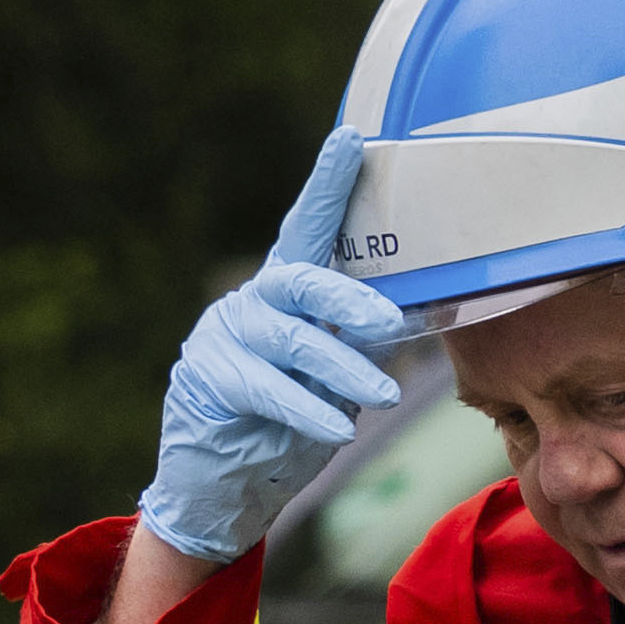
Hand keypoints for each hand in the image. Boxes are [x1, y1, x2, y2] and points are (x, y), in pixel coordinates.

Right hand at [140, 129, 409, 563]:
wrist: (224, 484)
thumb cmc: (291, 421)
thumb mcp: (335, 375)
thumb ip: (362, 340)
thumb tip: (416, 314)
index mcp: (287, 293)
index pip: (308, 230)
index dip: (327, 185)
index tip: (351, 139)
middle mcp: (252, 303)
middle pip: (299, 279)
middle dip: (349, 297)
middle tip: (391, 323)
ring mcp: (223, 338)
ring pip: (289, 340)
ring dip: (342, 368)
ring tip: (383, 396)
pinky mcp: (208, 380)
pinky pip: (266, 389)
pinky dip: (307, 408)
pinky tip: (338, 428)